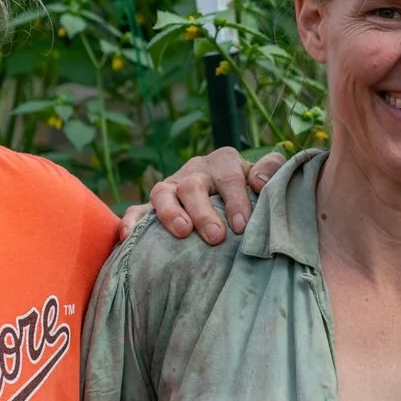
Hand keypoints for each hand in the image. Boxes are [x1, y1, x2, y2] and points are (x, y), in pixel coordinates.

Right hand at [138, 148, 287, 243]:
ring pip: (163, 192)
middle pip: (194, 185)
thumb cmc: (252, 195)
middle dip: (204, 212)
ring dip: (170, 212)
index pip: (229, 174)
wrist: (232, 207)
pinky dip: (131, 221)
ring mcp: (172, 187)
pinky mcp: (153, 206)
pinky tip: (128, 237)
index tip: (242, 225)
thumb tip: (259, 182)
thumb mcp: (266, 180)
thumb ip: (272, 171)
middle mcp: (195, 171)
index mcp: (224, 162)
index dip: (236, 198)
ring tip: (182, 232)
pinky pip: (137, 210)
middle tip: (216, 237)